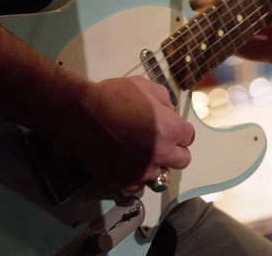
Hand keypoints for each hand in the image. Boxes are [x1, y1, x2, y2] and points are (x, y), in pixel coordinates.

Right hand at [69, 75, 194, 188]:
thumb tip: (170, 111)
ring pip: (163, 175)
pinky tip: (129, 164)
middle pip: (182, 160)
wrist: (82, 114)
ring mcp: (144, 170)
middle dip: (174, 150)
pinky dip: (138, 177)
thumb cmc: (112, 96)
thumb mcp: (142, 85)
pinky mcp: (126, 181)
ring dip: (157, 165)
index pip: (189, 136)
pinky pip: (141, 186)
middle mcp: (161, 153)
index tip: (170, 127)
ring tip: (142, 154)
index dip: (179, 130)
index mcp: (168, 128)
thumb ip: (163, 98)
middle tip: (159, 141)